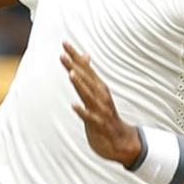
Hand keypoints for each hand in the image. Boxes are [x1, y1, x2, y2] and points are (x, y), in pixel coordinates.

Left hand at [60, 41, 140, 166]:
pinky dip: (82, 111)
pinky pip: (89, 117)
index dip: (75, 55)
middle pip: (85, 78)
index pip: (85, 67)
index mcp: (99, 86)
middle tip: (62, 54)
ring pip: (88, 95)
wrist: (121, 141)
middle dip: (74, 66)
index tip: (64, 43)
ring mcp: (100, 109)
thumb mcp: (97, 91)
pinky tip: (74, 106)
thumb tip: (85, 55)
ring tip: (71, 74)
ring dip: (80, 84)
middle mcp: (100, 95)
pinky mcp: (98, 124)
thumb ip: (89, 74)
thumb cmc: (105, 114)